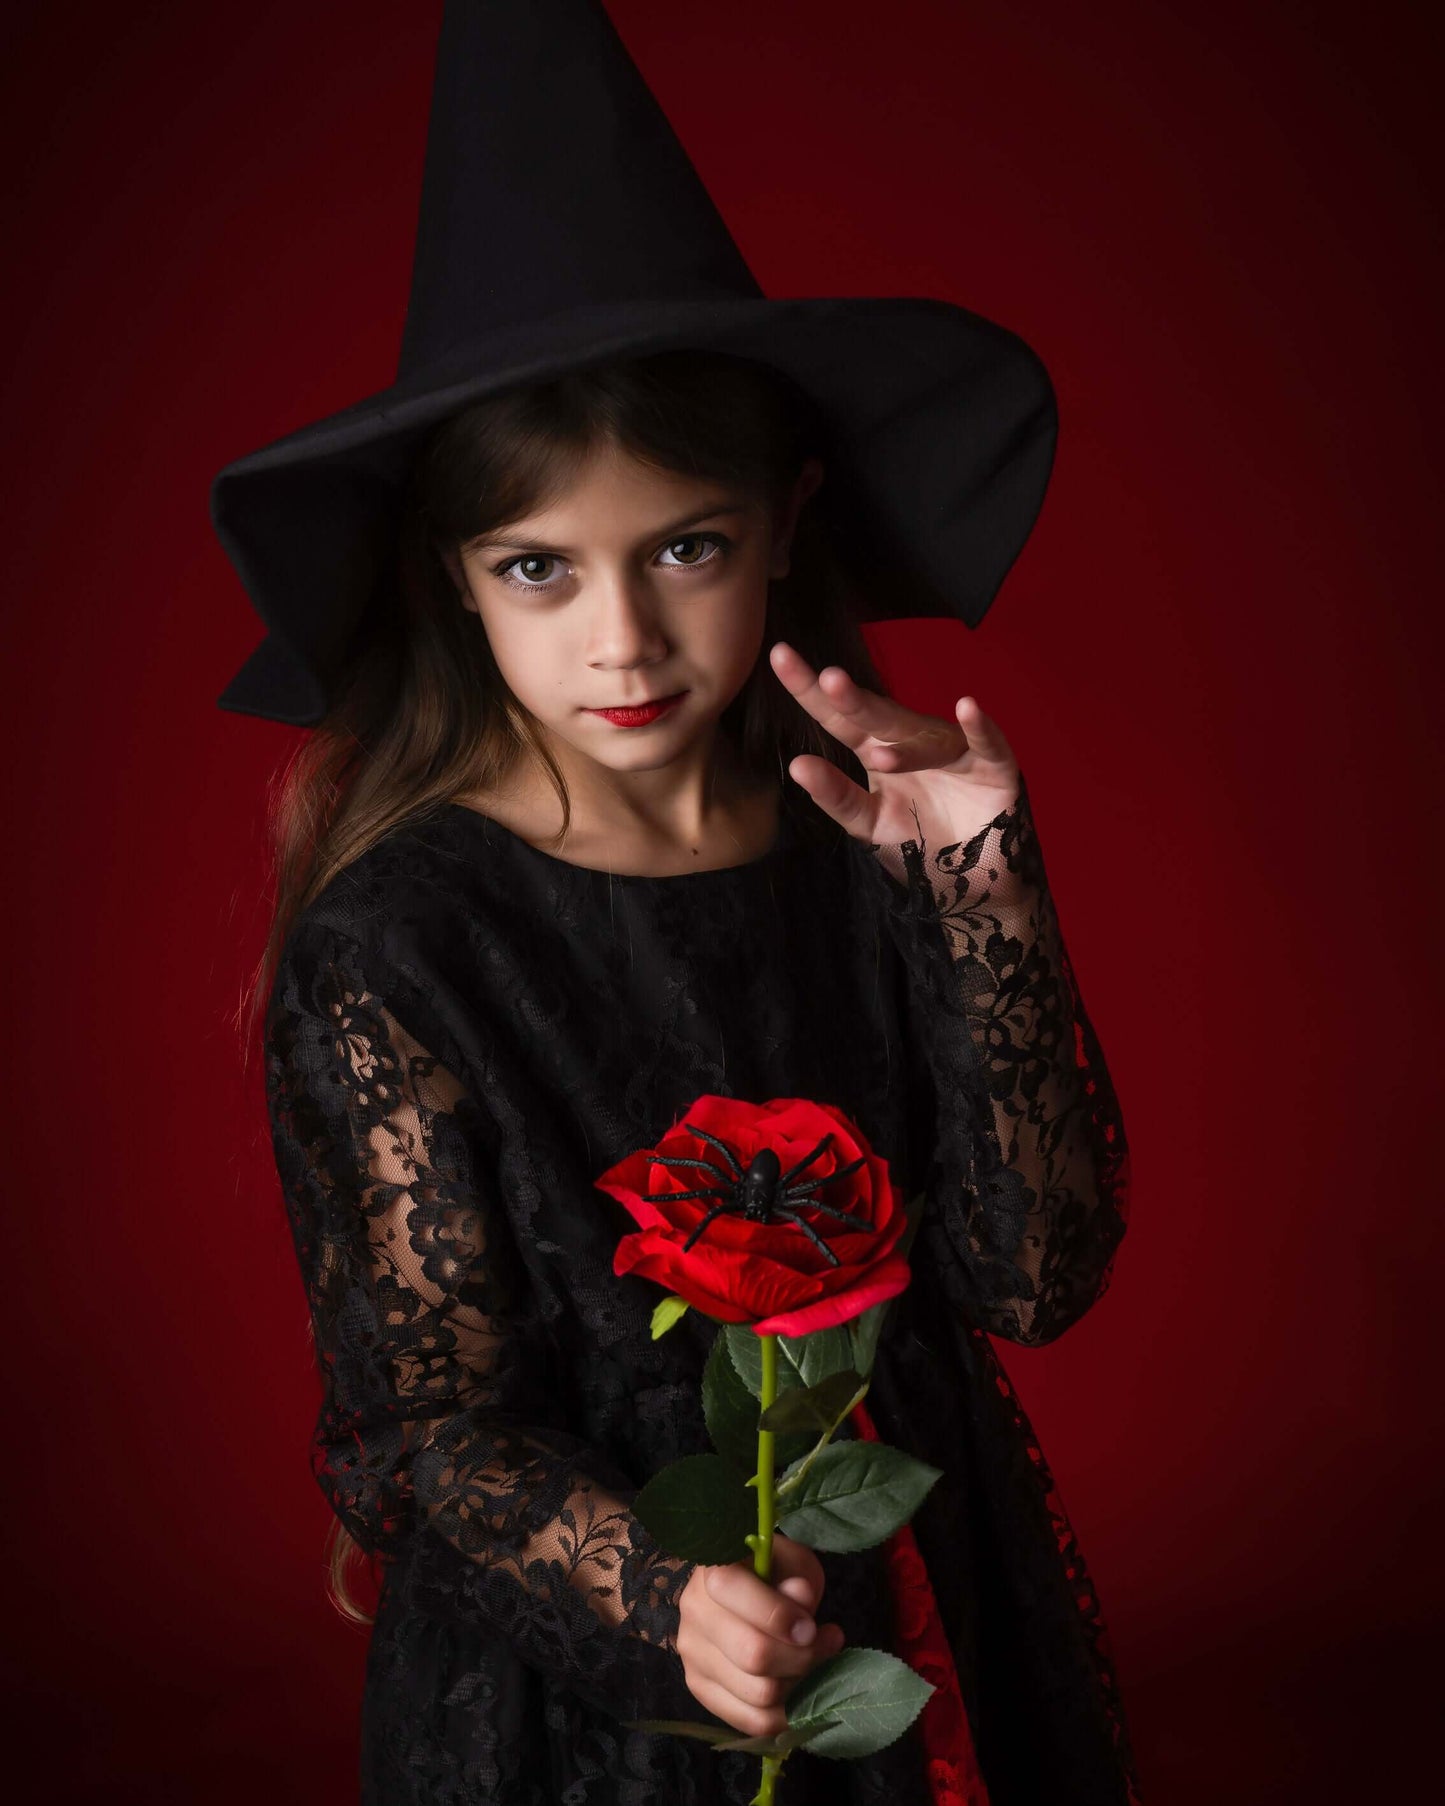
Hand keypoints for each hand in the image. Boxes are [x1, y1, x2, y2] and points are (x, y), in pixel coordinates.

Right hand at [676, 1532, 847, 1739]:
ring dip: (799, 1685)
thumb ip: (797, 1579)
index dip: (779, 1615)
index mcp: (712, 1569)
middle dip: (801, 1656)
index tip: (811, 1627)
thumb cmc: (777, 1574)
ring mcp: (693, 1654)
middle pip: (753, 1655)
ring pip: (758, 1692)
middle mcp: (694, 1611)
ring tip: (815, 1665)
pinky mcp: (701, 1688)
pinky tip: (800, 1691)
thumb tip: (800, 1598)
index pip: (734, 1593)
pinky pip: (750, 1721)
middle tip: (826, 1645)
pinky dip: (785, 1713)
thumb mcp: (793, 1563)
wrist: (750, 1592)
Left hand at [767, 640, 1020, 858]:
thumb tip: (796, 764)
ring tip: (881, 758)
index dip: (810, 689)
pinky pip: (987, 744)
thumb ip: (835, 796)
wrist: (973, 876)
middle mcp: (913, 742)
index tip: (779, 655)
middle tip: (829, 679)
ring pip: (927, 741)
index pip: (838, 716)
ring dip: (908, 749)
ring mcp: (953, 750)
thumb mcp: (868, 823)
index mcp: (877, 749)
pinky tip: (968, 708)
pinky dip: (979, 728)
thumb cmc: (918, 840)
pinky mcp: (993, 766)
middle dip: (855, 699)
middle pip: (880, 716)